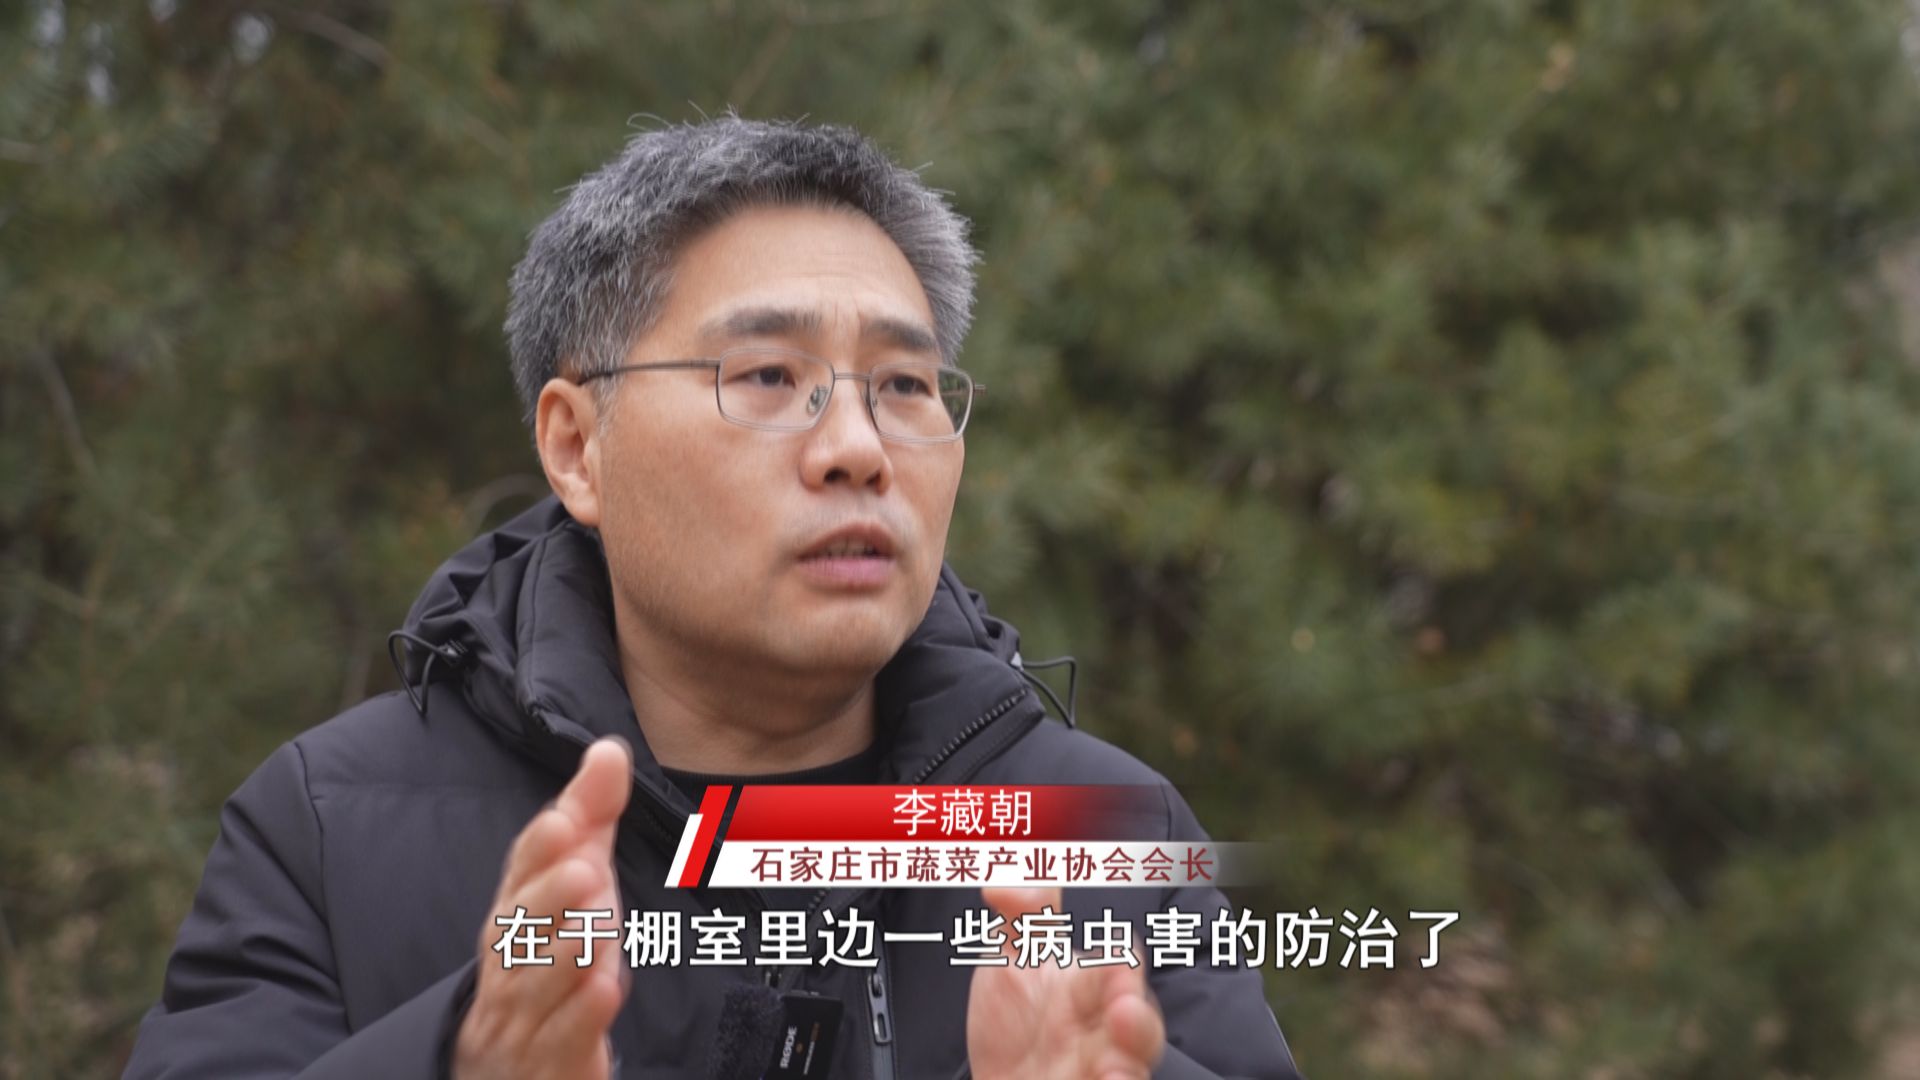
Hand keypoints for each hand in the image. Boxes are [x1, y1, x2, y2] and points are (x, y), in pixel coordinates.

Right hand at [453, 738, 632, 1079]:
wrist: (519, 1062)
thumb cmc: (552, 952)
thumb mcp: (577, 880)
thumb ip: (591, 817)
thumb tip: (608, 748)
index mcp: (514, 910)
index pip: (520, 875)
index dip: (539, 851)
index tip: (564, 821)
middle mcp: (508, 959)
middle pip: (519, 926)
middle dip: (548, 898)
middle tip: (584, 872)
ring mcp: (522, 1014)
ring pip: (536, 983)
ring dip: (566, 953)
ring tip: (596, 928)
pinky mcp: (546, 1058)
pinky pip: (560, 1038)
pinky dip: (579, 1016)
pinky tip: (605, 990)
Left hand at [966, 886, 1165, 1079]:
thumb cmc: (1017, 1015)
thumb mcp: (1011, 957)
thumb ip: (1021, 913)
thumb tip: (1003, 884)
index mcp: (1095, 986)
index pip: (1121, 968)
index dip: (1123, 967)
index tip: (1120, 963)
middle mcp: (1106, 1032)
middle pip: (1141, 1027)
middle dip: (1138, 1023)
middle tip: (1124, 1012)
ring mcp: (1101, 1071)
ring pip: (1134, 1069)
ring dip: (1129, 1066)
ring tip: (1113, 1072)